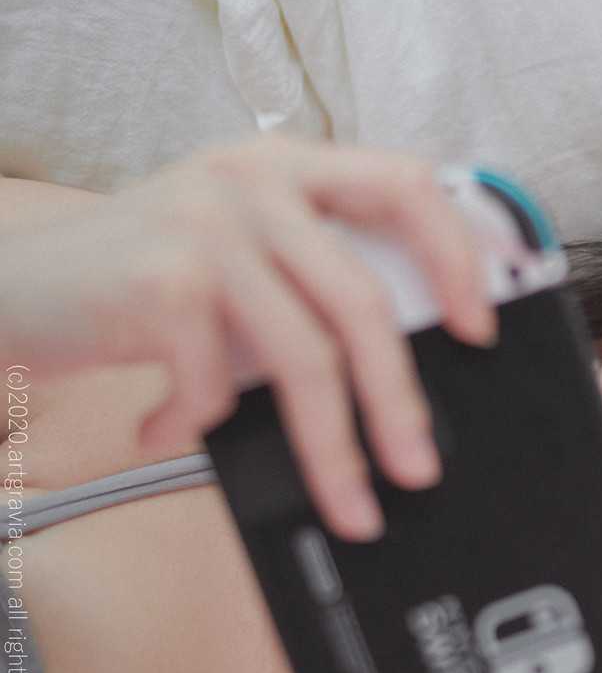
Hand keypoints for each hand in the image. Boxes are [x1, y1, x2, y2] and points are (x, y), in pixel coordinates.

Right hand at [0, 136, 498, 538]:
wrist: (8, 282)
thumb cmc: (124, 280)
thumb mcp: (225, 254)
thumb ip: (301, 281)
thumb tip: (397, 375)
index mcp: (283, 168)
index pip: (405, 186)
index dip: (458, 256)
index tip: (483, 327)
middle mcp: (251, 183)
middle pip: (364, 301)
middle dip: (400, 401)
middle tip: (418, 467)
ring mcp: (206, 227)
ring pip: (307, 357)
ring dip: (334, 449)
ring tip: (349, 504)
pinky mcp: (161, 280)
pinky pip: (219, 383)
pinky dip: (198, 425)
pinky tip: (164, 429)